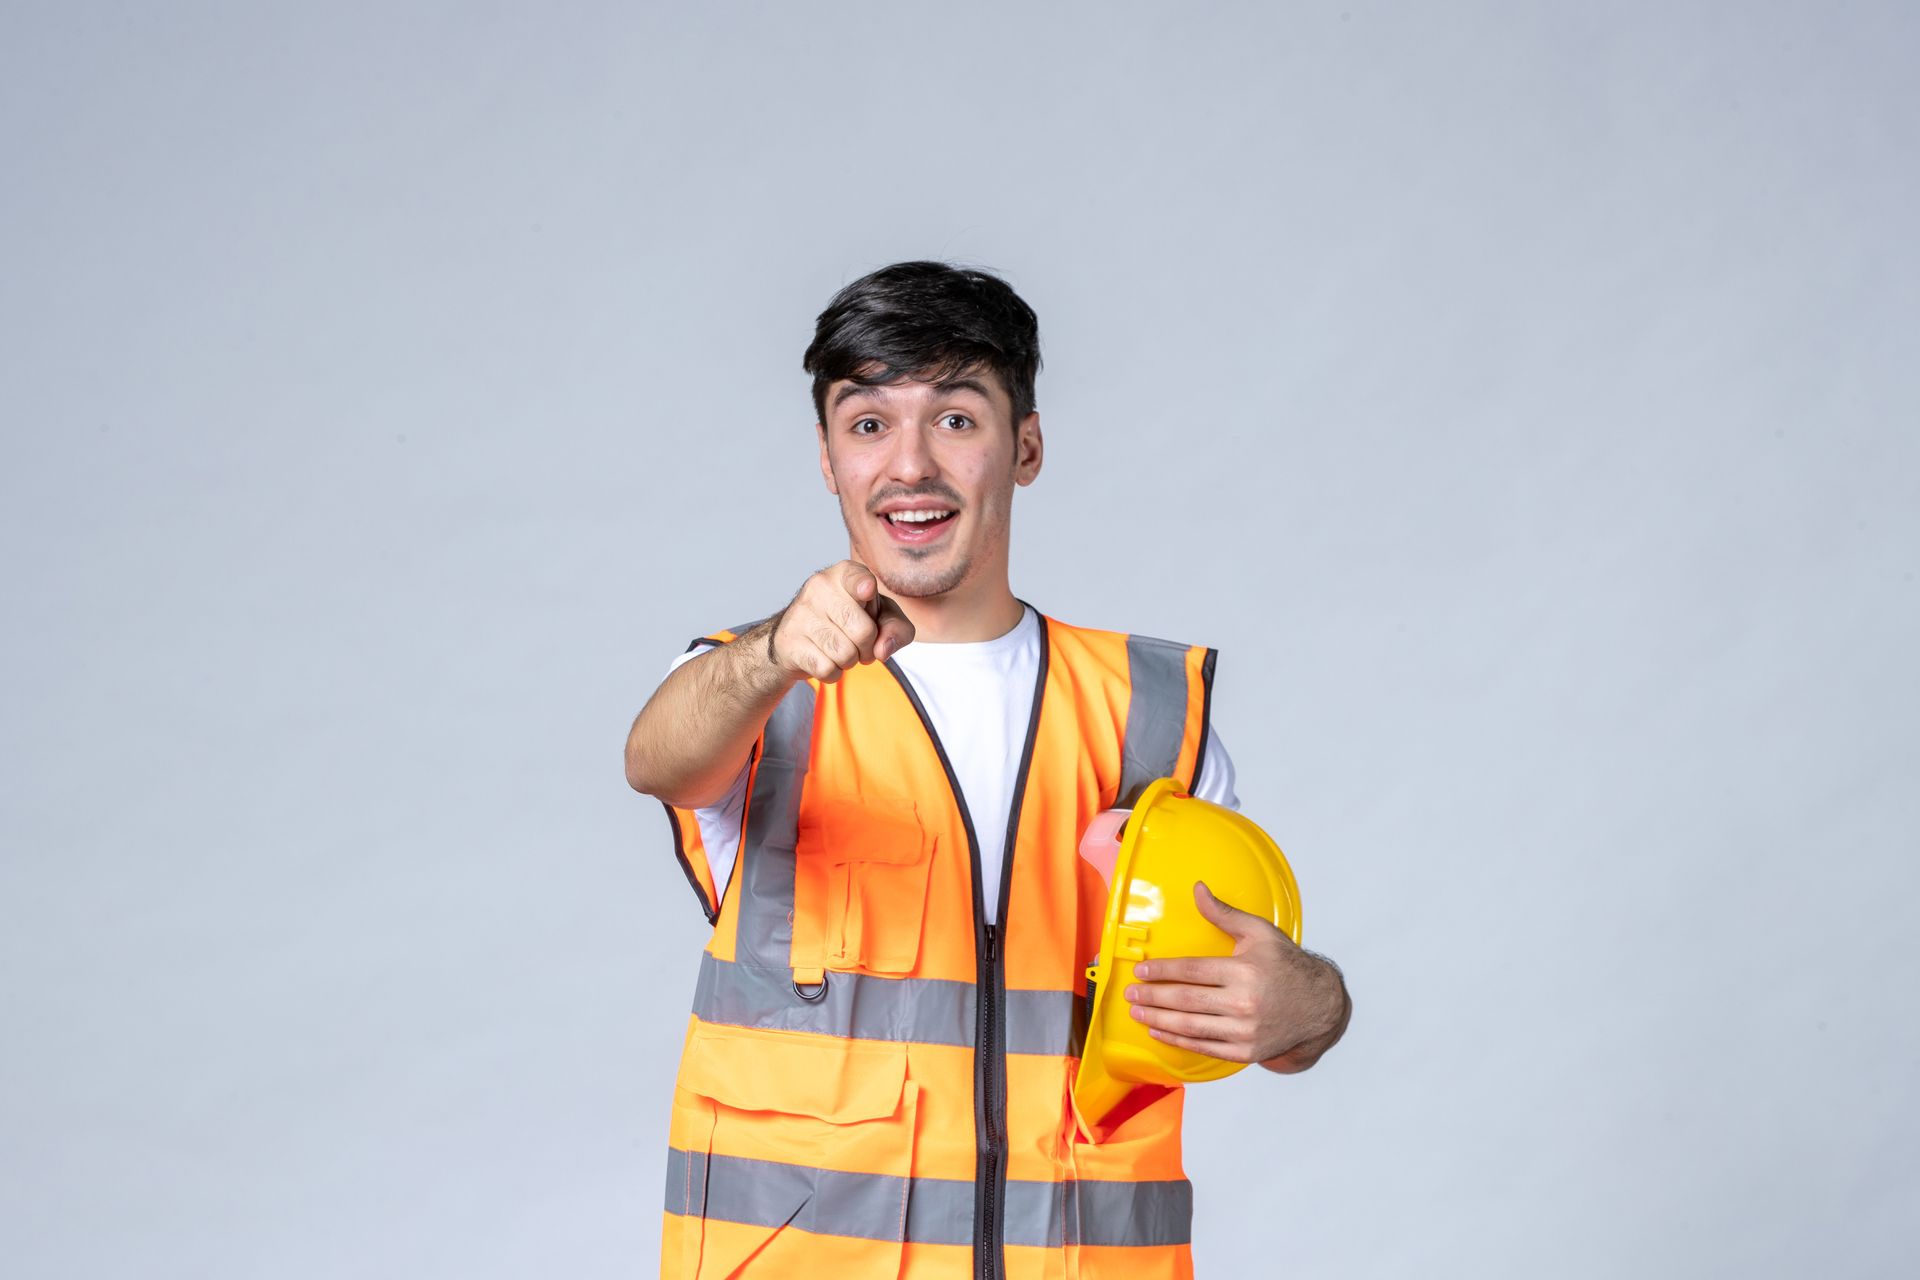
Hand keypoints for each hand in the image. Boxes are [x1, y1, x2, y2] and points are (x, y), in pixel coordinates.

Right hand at [767, 561, 915, 683]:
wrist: (797, 639)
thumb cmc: (848, 622)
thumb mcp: (881, 618)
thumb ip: (897, 629)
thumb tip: (882, 649)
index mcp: (844, 575)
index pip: (857, 577)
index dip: (865, 586)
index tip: (867, 590)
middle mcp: (819, 587)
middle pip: (864, 631)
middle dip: (868, 648)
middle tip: (859, 643)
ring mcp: (801, 614)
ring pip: (845, 654)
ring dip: (849, 661)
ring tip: (840, 649)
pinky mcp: (788, 641)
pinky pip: (827, 669)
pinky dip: (833, 673)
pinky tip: (824, 658)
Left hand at [1126, 881, 1349, 1072]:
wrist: (1319, 1006)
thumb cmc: (1287, 966)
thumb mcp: (1259, 933)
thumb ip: (1224, 914)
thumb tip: (1198, 889)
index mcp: (1244, 971)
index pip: (1191, 971)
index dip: (1162, 971)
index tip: (1141, 971)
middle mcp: (1243, 1002)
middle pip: (1185, 1000)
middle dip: (1152, 996)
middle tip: (1131, 993)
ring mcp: (1244, 1031)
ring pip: (1191, 1026)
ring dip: (1159, 1019)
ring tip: (1138, 1012)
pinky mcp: (1246, 1051)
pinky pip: (1204, 1046)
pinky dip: (1178, 1041)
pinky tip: (1160, 1031)